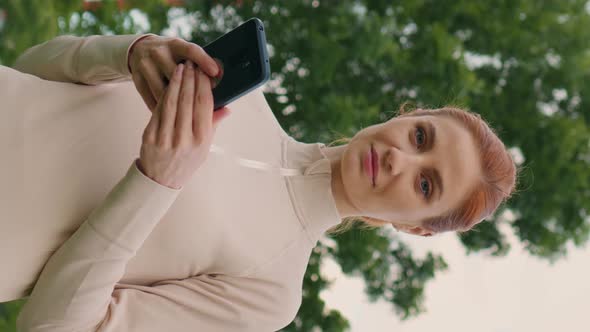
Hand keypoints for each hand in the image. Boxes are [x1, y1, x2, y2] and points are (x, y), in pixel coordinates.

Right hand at [128, 35, 221, 111]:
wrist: (139, 50)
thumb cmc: (170, 57)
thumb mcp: (183, 54)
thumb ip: (200, 65)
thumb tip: (219, 78)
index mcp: (175, 45)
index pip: (191, 50)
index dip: (204, 60)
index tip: (215, 72)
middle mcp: (159, 52)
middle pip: (176, 74)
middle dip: (191, 89)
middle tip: (203, 104)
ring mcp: (145, 65)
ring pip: (163, 91)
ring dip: (176, 105)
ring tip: (188, 117)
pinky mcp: (137, 78)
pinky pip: (151, 99)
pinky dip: (163, 109)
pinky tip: (172, 119)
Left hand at [137, 61, 230, 189]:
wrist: (160, 180)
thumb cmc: (187, 161)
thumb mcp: (204, 147)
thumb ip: (213, 125)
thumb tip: (227, 108)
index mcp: (201, 140)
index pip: (204, 106)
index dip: (204, 86)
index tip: (204, 72)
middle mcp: (185, 139)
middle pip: (188, 101)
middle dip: (190, 79)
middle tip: (191, 64)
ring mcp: (166, 138)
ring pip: (172, 102)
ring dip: (176, 82)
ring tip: (180, 68)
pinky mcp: (150, 137)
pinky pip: (157, 110)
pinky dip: (163, 95)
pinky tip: (167, 84)